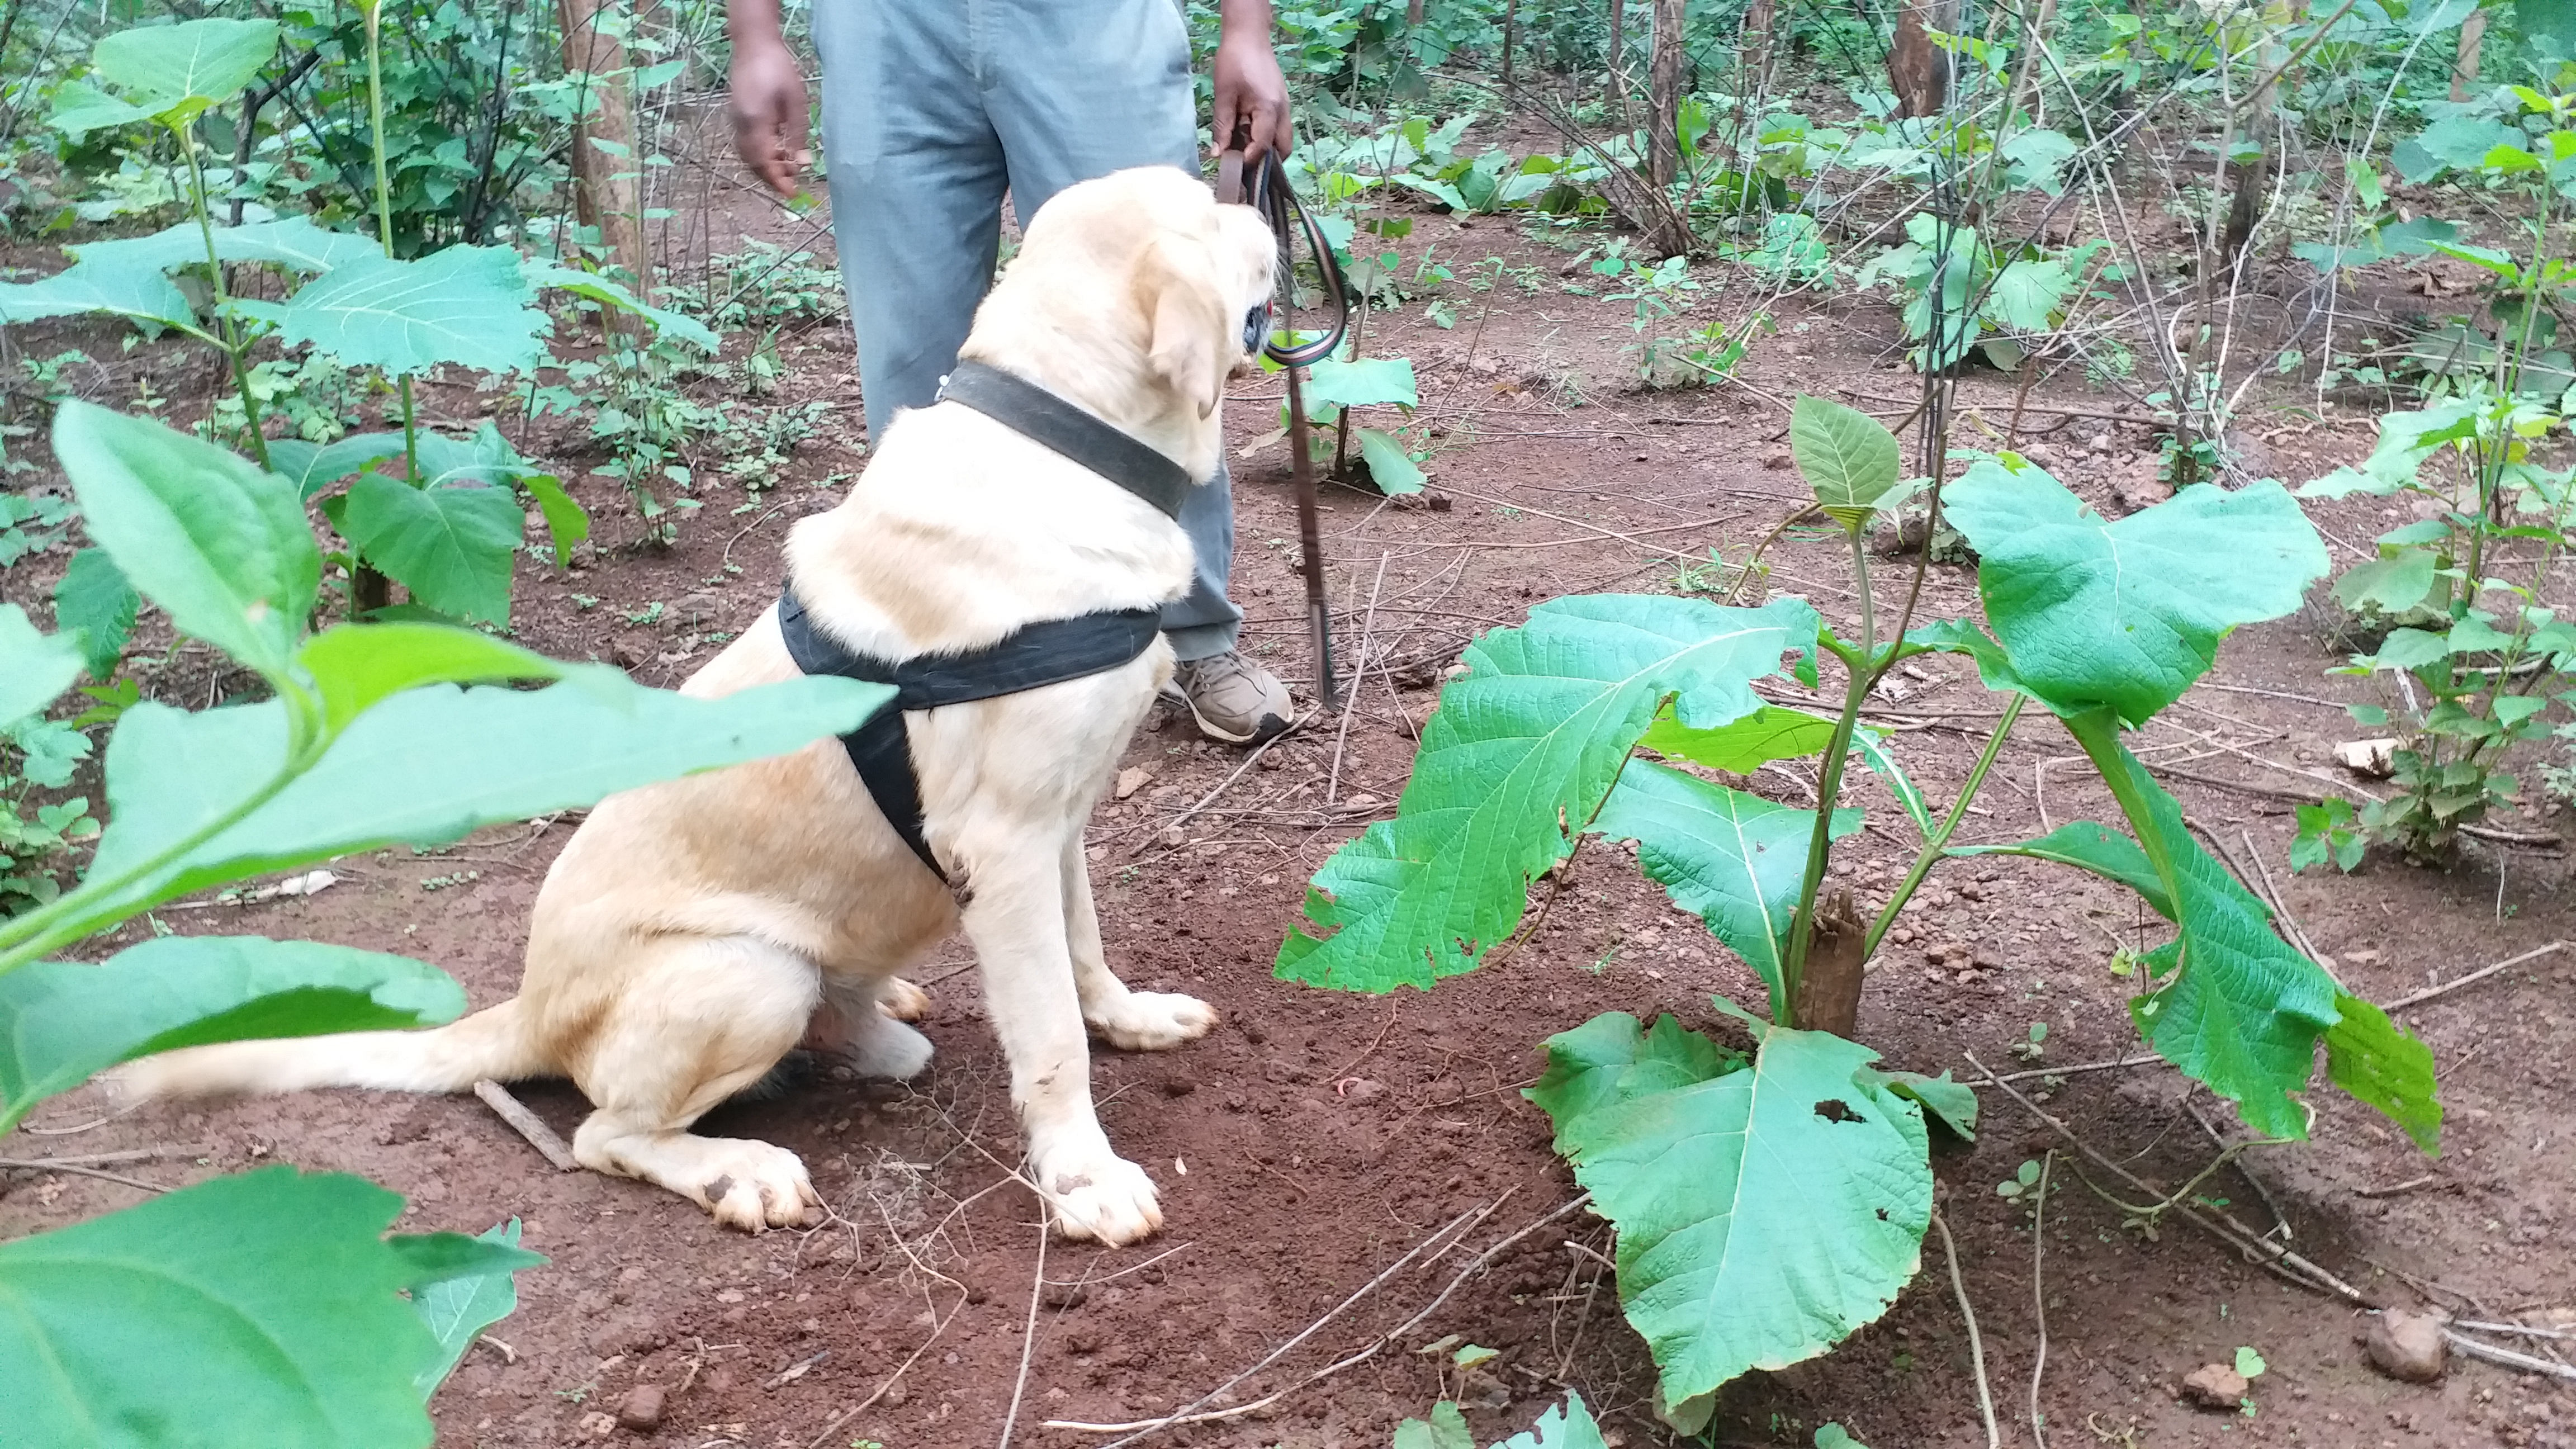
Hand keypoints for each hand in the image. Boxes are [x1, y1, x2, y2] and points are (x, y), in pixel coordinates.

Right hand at [730, 39, 811, 196]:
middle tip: (792, 183)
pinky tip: (776, 149)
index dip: (778, 181)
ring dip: (766, 166)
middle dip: (772, 177)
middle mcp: (741, 125)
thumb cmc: (778, 69)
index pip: (765, 163)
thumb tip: (803, 165)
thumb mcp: (795, 103)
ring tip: (787, 165)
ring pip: (747, 155)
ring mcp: (735, 120)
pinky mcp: (736, 114)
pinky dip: (759, 154)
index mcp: (756, 124)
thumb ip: (798, 136)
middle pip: (753, 164)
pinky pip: (745, 144)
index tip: (792, 194)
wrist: (753, 43)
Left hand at [1210, 18, 1290, 161]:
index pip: (1264, 146)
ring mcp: (1285, 106)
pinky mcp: (1282, 101)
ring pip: (1284, 139)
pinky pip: (1280, 127)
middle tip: (1245, 163)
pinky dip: (1269, 136)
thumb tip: (1218, 154)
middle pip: (1284, 148)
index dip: (1250, 160)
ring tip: (1246, 149)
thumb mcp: (1223, 95)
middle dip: (1268, 162)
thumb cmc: (1234, 61)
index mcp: (1268, 109)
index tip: (1235, 166)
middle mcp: (1283, 111)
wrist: (1249, 35)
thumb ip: (1222, 126)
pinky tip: (1250, 133)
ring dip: (1269, 149)